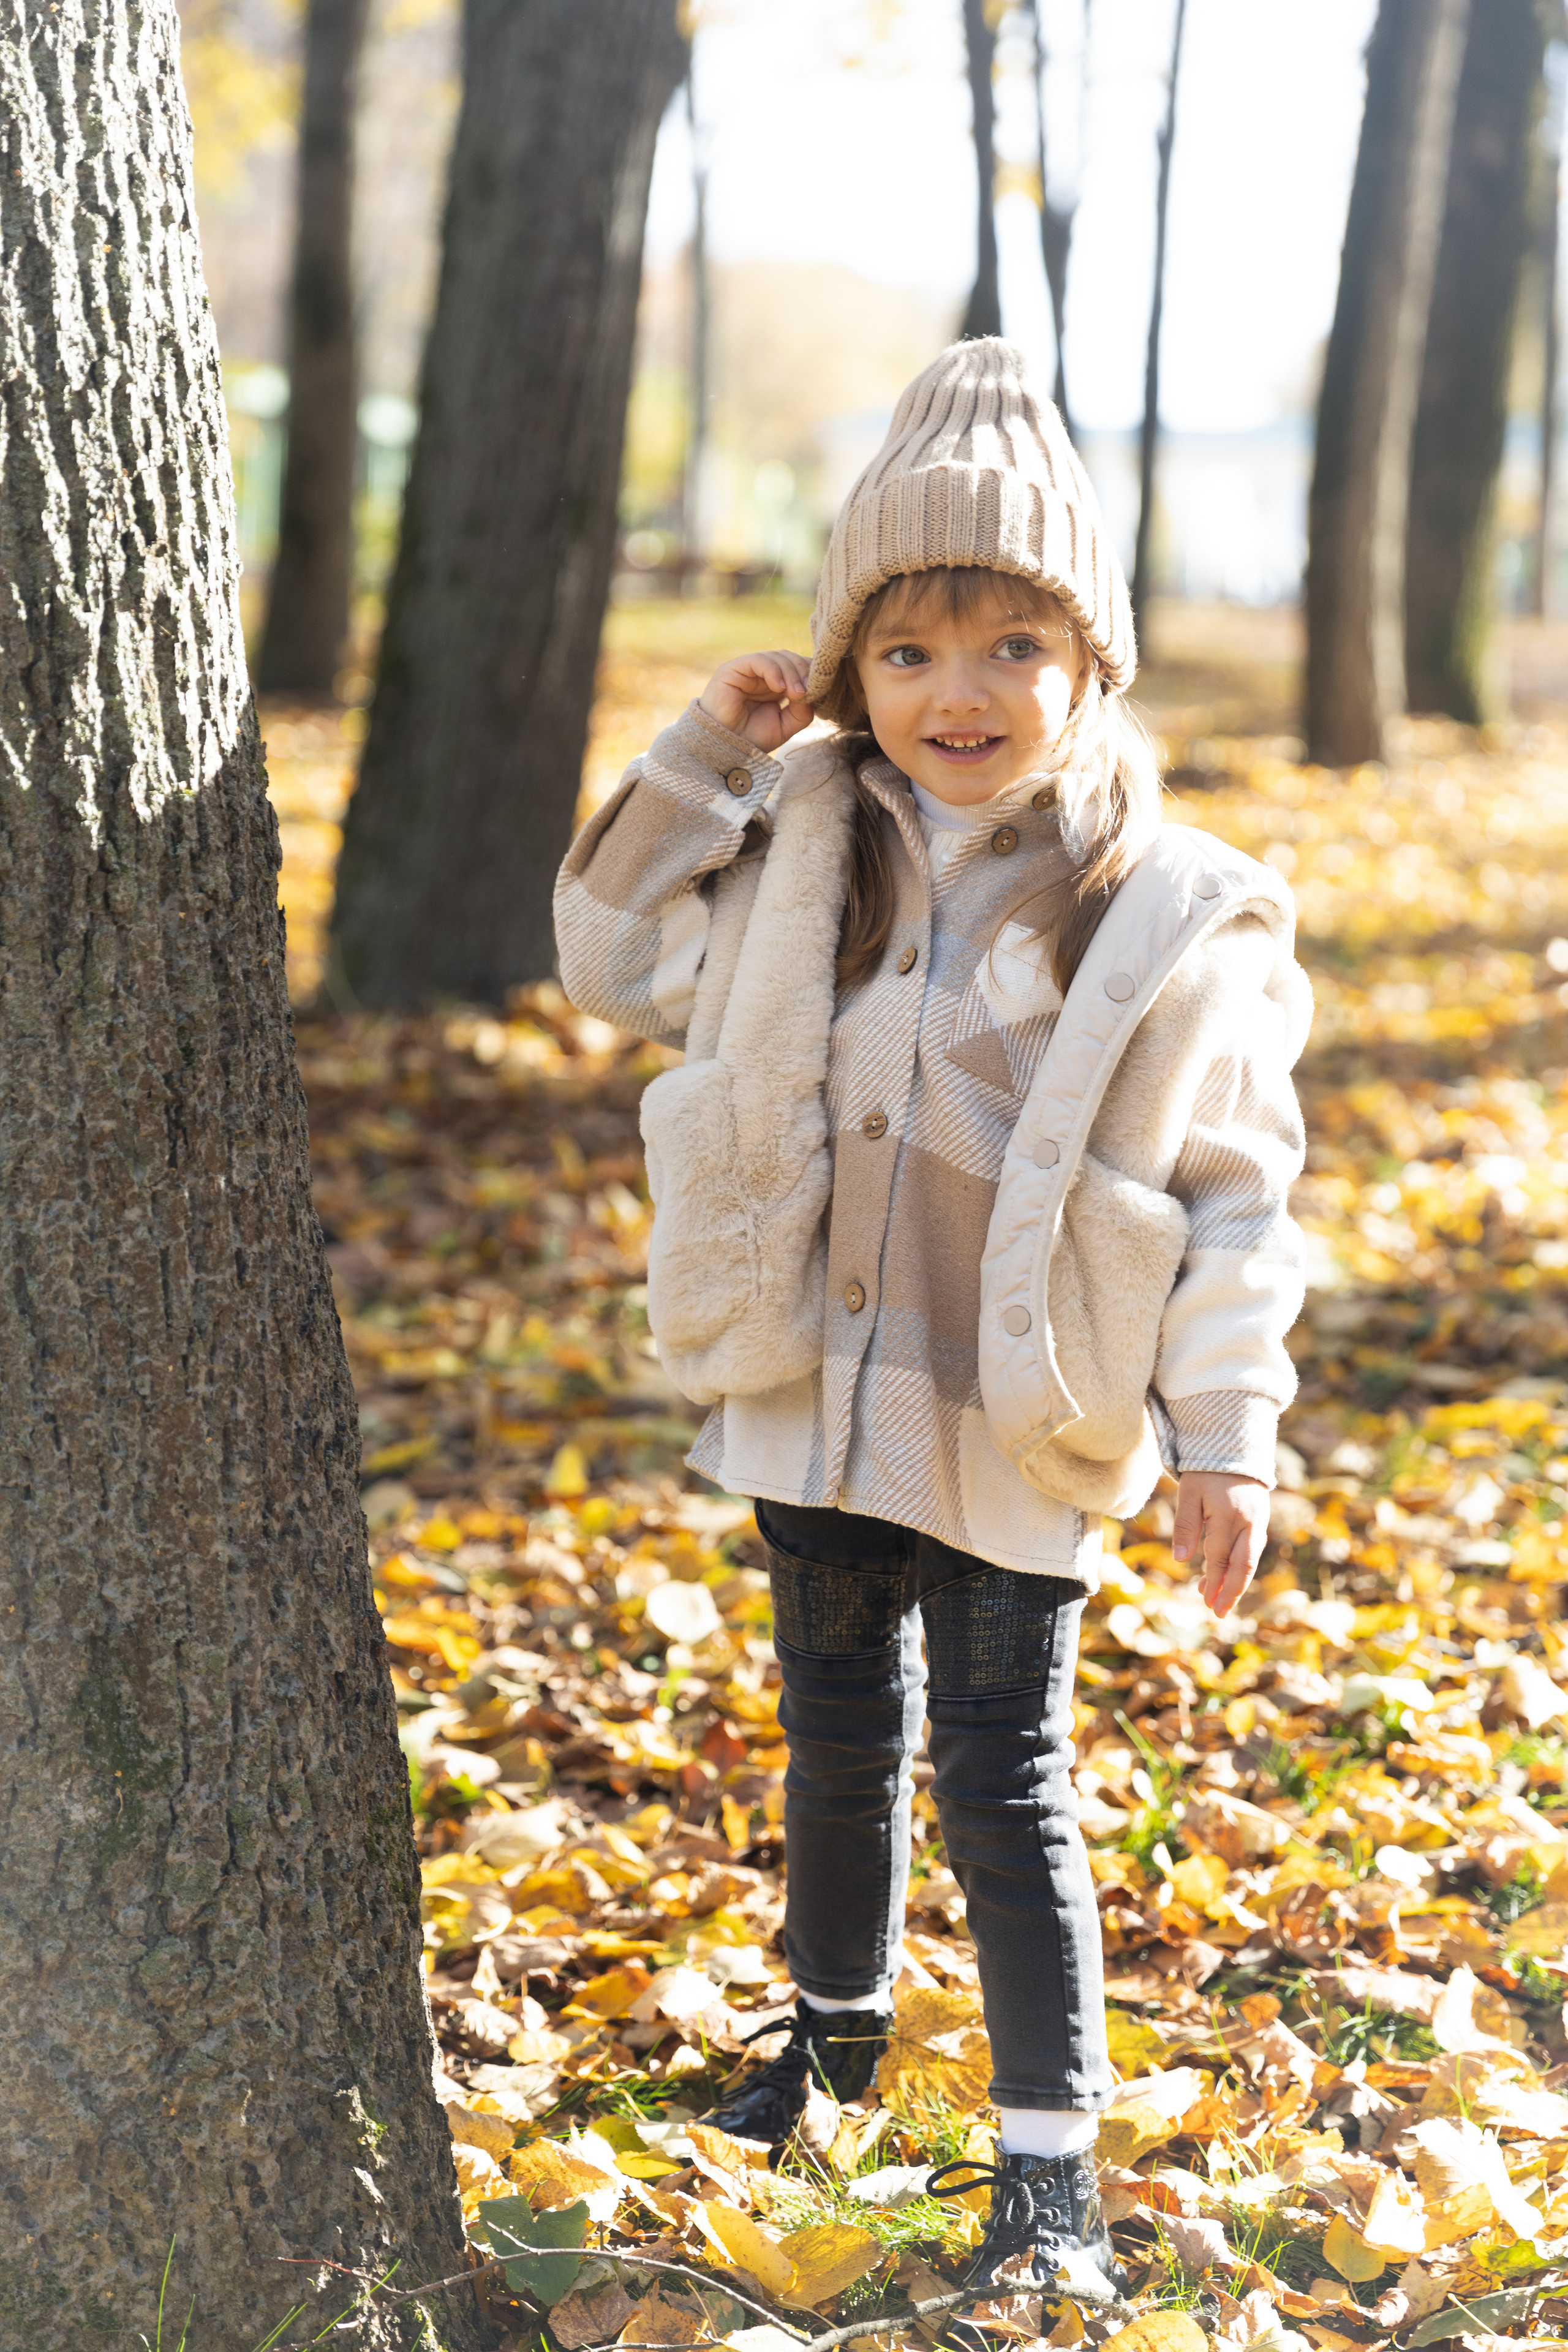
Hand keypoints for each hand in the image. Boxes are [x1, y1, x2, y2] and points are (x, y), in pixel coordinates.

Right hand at [699, 650, 813, 751]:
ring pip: (777, 657)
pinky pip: (758, 660)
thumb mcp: (785, 726)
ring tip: (796, 693)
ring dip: (791, 672)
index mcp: (774, 685)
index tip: (820, 689)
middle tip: (807, 692)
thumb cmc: (751, 739)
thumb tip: (811, 691)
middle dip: (803, 672)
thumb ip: (802, 710)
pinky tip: (780, 687)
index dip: (810, 674)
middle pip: (789, 658)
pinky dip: (773, 670)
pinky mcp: (733, 669)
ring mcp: (747, 670)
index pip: (797, 667)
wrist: (724, 750)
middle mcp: (761, 675)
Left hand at [1172, 1472, 1269, 1616]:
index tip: (1207, 1602)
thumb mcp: (1188, 1494)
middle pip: (1243, 1566)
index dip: (1213, 1581)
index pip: (1220, 1558)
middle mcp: (1249, 1522)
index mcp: (1229, 1516)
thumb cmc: (1205, 1470)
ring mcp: (1258, 1521)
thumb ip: (1186, 1526)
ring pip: (1250, 1560)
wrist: (1234, 1447)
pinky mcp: (1261, 1519)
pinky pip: (1253, 1549)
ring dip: (1235, 1581)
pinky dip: (1241, 1565)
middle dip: (1231, 1592)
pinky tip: (1227, 1574)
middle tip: (1219, 1612)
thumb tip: (1181, 1560)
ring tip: (1218, 1599)